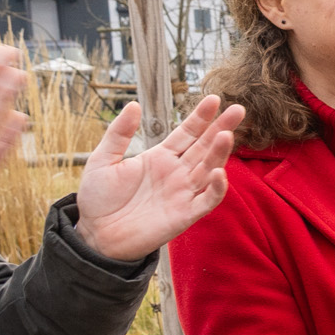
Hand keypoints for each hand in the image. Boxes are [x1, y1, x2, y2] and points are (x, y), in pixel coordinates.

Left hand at [74, 94, 244, 261]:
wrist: (95, 234)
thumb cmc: (98, 199)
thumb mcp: (103, 159)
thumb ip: (119, 133)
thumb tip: (133, 104)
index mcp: (160, 157)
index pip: (187, 133)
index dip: (201, 117)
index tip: (214, 99)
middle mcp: (176, 173)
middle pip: (205, 147)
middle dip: (222, 128)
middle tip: (238, 110)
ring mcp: (183, 193)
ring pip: (209, 169)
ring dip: (219, 153)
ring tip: (226, 135)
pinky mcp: (184, 215)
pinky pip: (207, 201)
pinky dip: (216, 189)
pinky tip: (219, 173)